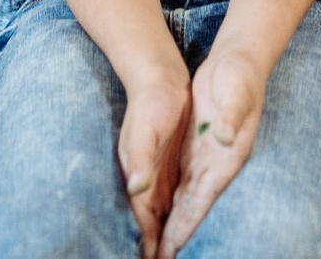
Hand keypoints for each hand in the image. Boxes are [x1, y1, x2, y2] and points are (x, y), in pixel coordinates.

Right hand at [118, 73, 192, 258]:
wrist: (159, 78)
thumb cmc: (150, 104)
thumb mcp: (145, 131)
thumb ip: (140, 160)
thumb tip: (137, 188)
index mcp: (140, 175)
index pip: (144, 217)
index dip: (149, 240)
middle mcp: (148, 178)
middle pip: (152, 220)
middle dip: (157, 244)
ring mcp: (159, 172)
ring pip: (163, 210)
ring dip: (167, 232)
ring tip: (173, 255)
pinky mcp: (171, 163)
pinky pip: (173, 196)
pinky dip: (175, 213)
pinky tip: (183, 223)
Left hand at [159, 52, 266, 254]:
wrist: (239, 59)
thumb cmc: (240, 76)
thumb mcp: (237, 92)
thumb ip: (232, 115)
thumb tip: (226, 136)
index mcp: (226, 158)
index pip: (203, 200)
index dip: (187, 225)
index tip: (172, 249)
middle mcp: (215, 165)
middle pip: (191, 209)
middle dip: (176, 236)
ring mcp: (205, 158)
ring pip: (184, 199)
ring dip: (171, 224)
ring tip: (156, 250)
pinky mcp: (195, 149)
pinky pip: (180, 182)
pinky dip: (170, 202)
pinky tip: (159, 215)